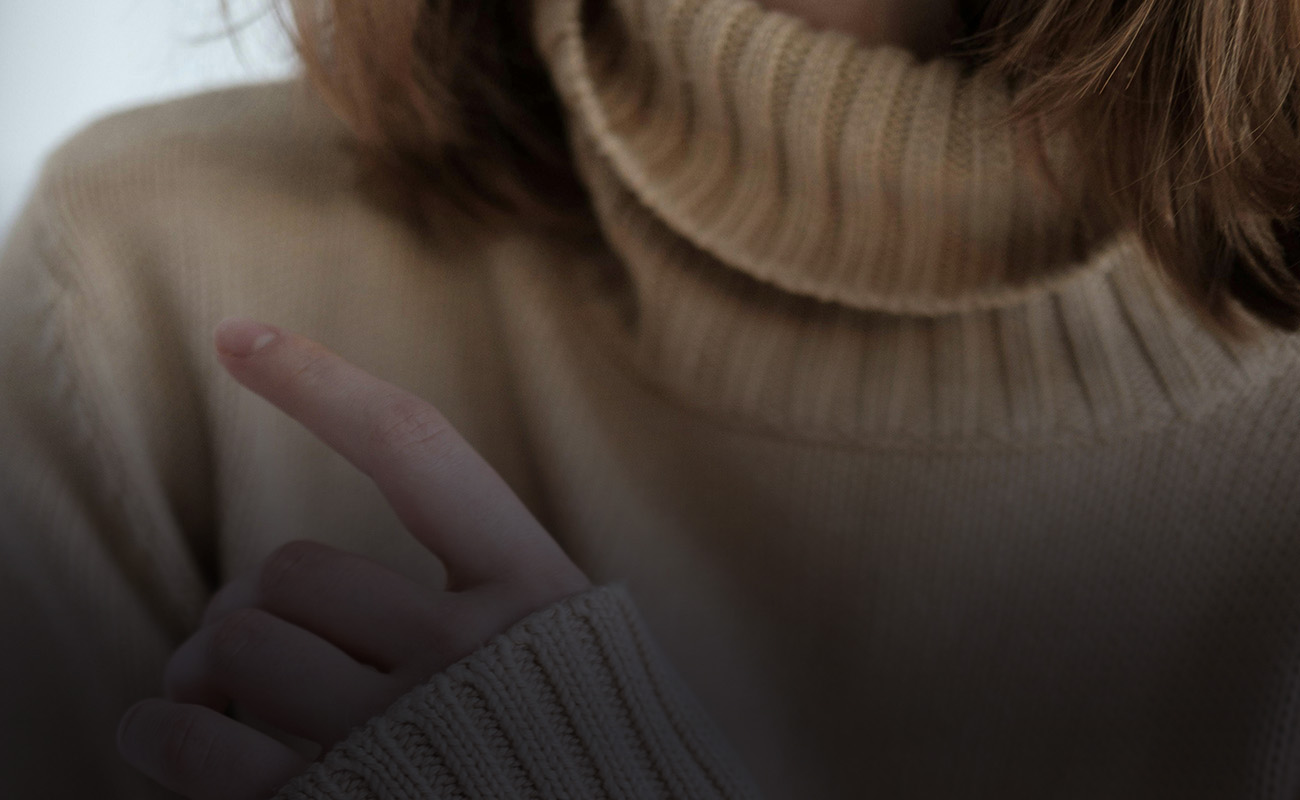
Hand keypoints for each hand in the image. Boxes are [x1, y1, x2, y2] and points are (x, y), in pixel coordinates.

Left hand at [116, 318, 591, 799]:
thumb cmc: (592, 761)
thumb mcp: (572, 665)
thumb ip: (493, 610)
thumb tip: (320, 593)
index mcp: (536, 595)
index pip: (416, 451)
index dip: (320, 384)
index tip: (233, 336)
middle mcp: (469, 653)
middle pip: (291, 570)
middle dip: (250, 606)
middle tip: (242, 642)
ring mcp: (402, 733)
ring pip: (242, 644)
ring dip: (202, 666)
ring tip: (209, 694)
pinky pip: (201, 745)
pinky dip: (162, 733)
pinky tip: (165, 733)